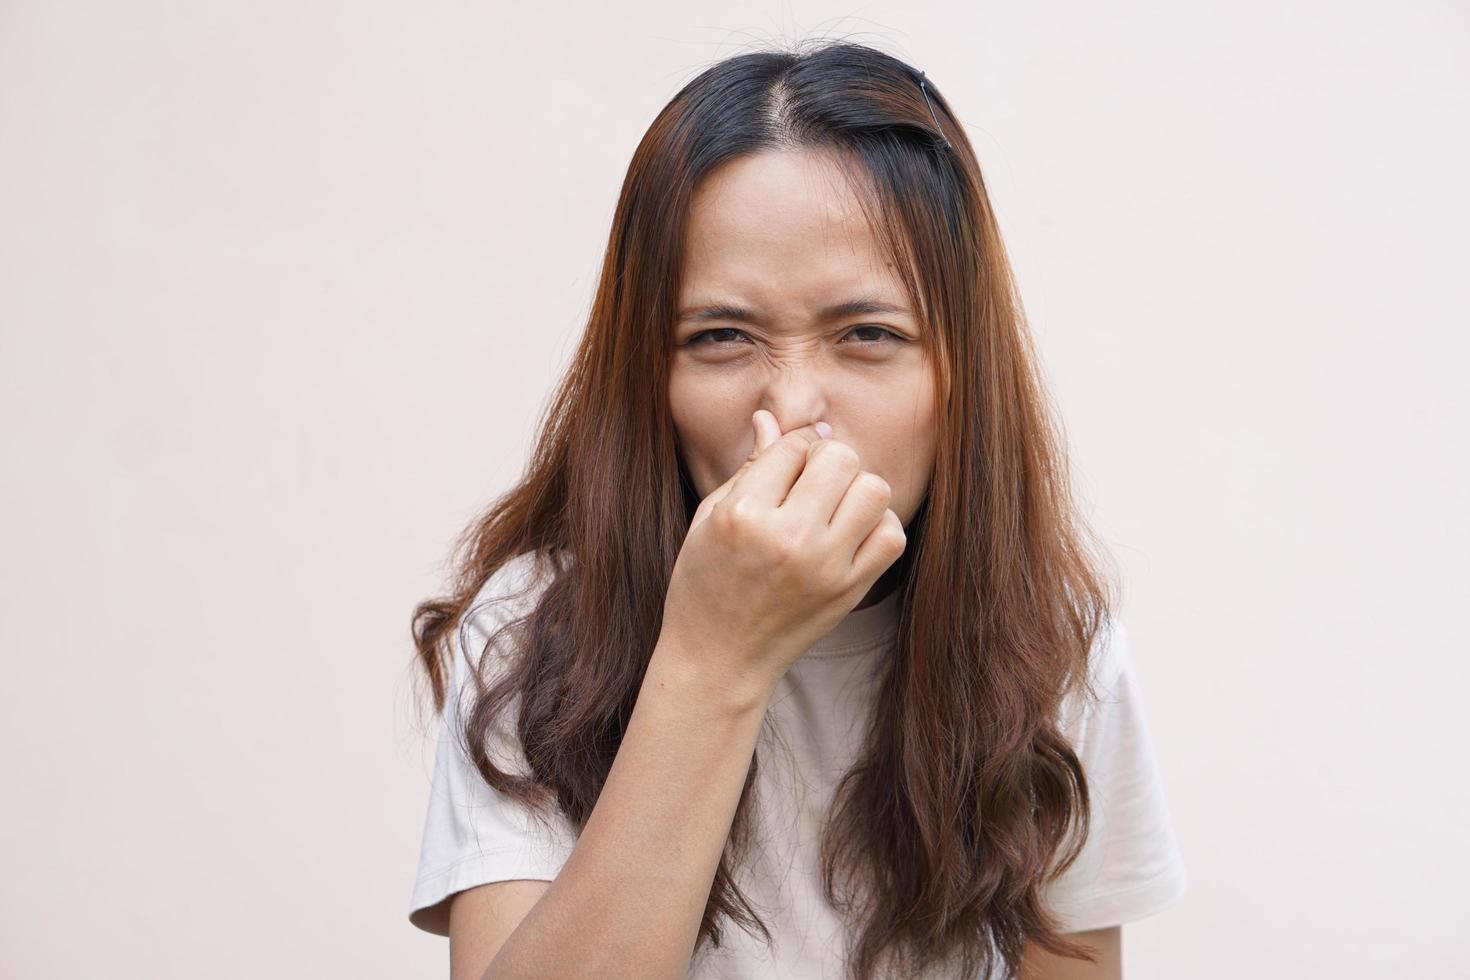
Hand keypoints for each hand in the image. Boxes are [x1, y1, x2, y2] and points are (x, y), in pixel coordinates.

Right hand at [661, 409, 906, 686]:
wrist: (719, 659)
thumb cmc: (705, 582)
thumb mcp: (709, 518)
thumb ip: (748, 467)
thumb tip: (771, 418)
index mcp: (744, 515)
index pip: (792, 445)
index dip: (789, 448)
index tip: (781, 469)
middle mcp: (789, 538)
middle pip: (840, 458)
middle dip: (826, 462)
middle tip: (808, 486)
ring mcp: (825, 567)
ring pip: (874, 489)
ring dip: (855, 490)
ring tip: (831, 509)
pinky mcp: (849, 590)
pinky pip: (891, 534)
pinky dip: (876, 526)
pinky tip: (848, 535)